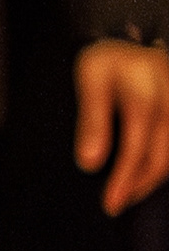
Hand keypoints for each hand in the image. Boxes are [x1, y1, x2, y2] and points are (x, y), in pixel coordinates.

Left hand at [75, 38, 168, 215]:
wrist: (129, 45)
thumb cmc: (106, 63)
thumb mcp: (90, 79)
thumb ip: (92, 119)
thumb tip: (90, 164)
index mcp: (142, 81)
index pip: (137, 135)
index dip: (125, 171)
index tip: (108, 199)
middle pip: (161, 150)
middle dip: (138, 183)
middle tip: (114, 204)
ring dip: (153, 178)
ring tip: (129, 194)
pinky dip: (165, 163)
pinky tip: (147, 177)